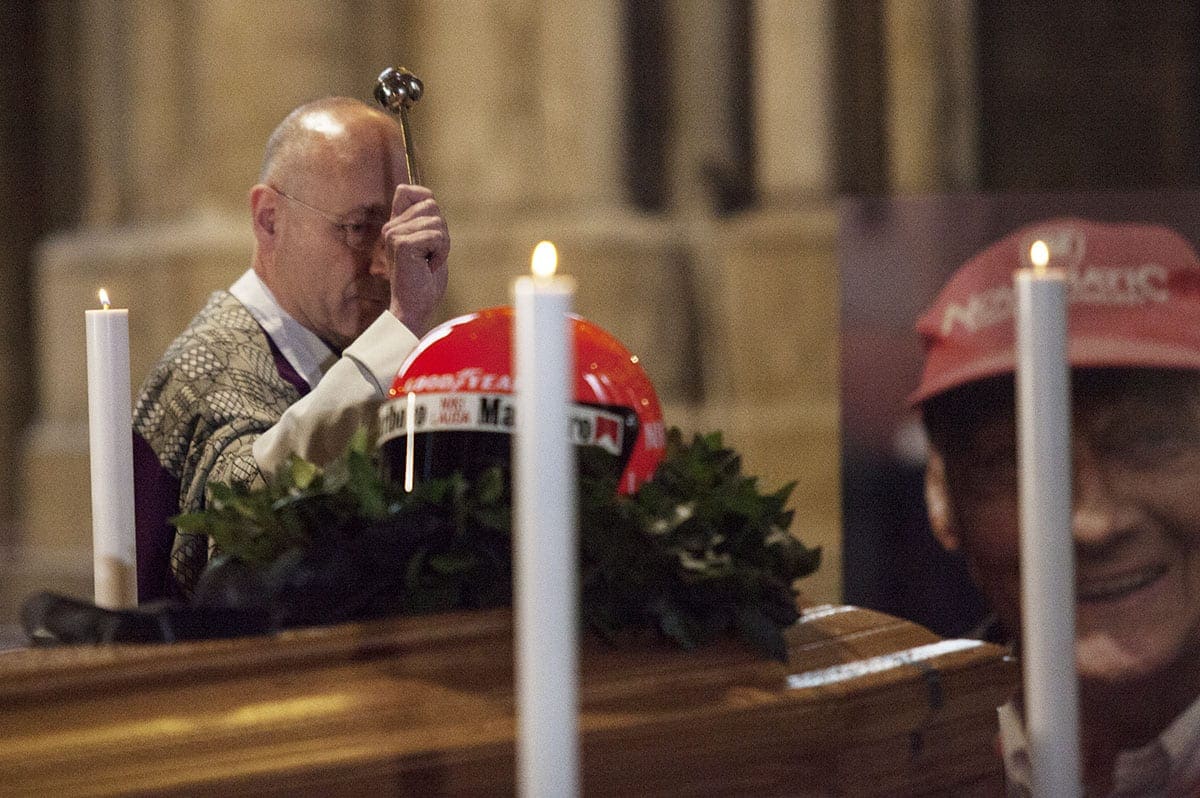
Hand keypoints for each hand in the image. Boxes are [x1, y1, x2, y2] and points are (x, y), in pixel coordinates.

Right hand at [381, 184, 449, 336]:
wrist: (413, 308)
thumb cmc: (424, 282)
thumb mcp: (429, 246)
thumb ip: (427, 223)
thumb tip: (430, 199)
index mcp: (394, 225)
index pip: (407, 190)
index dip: (426, 200)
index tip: (430, 228)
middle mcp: (390, 227)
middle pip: (431, 206)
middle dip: (442, 232)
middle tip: (431, 256)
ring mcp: (393, 234)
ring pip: (436, 221)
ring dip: (442, 245)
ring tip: (429, 263)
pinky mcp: (402, 244)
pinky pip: (437, 236)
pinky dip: (441, 253)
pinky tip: (428, 267)